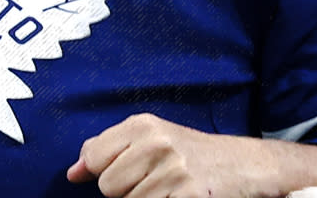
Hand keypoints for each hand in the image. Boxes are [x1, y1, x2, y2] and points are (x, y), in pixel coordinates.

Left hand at [67, 116, 277, 197]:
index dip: (106, 171)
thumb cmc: (191, 154)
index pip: (94, 158)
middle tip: (156, 180)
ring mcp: (173, 171)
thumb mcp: (152, 138)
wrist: (243, 166)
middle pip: (108, 186)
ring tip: (169, 190)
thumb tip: (73, 172)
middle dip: (126, 190)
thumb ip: (108, 149)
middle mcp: (157, 143)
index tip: (129, 169)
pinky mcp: (187, 195)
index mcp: (144, 125)